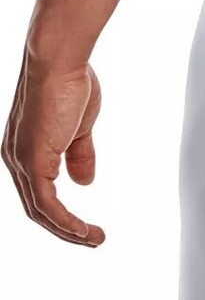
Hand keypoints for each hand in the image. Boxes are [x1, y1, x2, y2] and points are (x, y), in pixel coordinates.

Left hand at [2, 51, 104, 244]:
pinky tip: (84, 230)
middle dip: (66, 230)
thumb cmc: (69, 82)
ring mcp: (20, 161)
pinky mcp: (31, 162)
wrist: (59, 60)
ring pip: (41, 212)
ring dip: (70, 232)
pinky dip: (67, 223)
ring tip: (95, 239)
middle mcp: (15, 158)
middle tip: (92, 240)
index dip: (62, 216)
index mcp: (23, 149)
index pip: (38, 194)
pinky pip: (47, 206)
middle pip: (37, 210)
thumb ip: (79, 155)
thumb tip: (83, 182)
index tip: (86, 226)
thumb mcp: (78, 129)